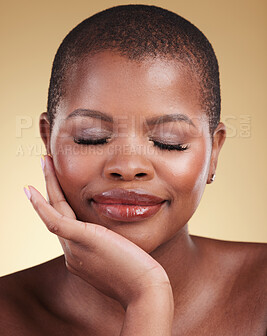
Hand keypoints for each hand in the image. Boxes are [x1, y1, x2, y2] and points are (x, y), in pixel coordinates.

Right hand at [24, 155, 171, 309]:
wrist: (145, 291)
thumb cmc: (141, 276)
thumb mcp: (121, 258)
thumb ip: (112, 247)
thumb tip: (117, 237)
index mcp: (80, 256)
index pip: (67, 224)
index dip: (60, 203)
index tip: (59, 187)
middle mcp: (71, 253)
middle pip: (56, 214)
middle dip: (49, 189)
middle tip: (46, 166)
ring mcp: (73, 248)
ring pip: (54, 210)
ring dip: (47, 184)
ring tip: (45, 161)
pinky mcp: (81, 240)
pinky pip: (54, 218)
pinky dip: (40, 204)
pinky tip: (31, 189)